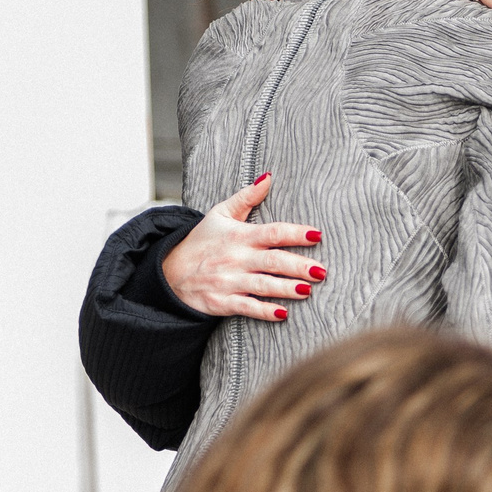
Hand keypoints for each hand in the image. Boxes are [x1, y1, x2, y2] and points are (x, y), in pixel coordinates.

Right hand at [159, 175, 325, 321]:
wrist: (170, 272)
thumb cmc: (201, 242)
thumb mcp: (220, 214)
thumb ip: (246, 197)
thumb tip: (269, 177)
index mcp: (240, 236)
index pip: (272, 232)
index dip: (295, 233)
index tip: (317, 235)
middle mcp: (237, 259)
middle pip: (272, 261)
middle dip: (298, 266)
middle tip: (321, 271)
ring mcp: (230, 282)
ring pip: (263, 285)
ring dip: (286, 289)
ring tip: (308, 290)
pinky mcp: (223, 302)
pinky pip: (247, 307)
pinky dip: (264, 312)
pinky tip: (283, 314)